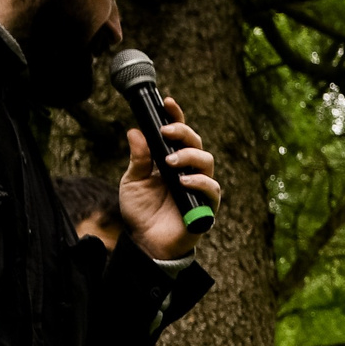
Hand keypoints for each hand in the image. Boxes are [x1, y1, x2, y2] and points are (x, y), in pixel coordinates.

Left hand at [119, 99, 220, 260]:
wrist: (146, 242)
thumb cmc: (141, 212)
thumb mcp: (133, 181)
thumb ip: (138, 158)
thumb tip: (134, 131)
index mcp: (172, 160)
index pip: (179, 134)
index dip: (176, 117)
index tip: (167, 103)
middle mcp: (188, 170)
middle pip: (196, 142)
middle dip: (183, 132)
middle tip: (166, 131)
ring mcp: (198, 187)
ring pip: (207, 161)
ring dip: (190, 156)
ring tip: (170, 162)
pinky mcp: (205, 206)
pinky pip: (211, 188)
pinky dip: (199, 182)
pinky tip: (183, 181)